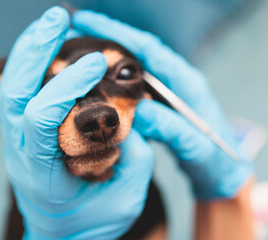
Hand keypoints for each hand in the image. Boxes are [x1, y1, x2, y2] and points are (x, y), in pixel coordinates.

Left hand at [0, 7, 153, 238]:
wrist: (59, 237)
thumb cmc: (90, 223)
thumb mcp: (123, 199)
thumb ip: (135, 159)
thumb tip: (137, 120)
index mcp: (42, 173)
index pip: (41, 119)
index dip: (66, 86)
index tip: (95, 63)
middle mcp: (22, 153)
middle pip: (13, 94)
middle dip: (34, 51)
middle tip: (57, 19)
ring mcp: (17, 142)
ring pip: (10, 89)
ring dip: (29, 51)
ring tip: (50, 23)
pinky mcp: (23, 134)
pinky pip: (19, 94)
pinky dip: (31, 66)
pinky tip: (46, 48)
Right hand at [72, 10, 253, 199]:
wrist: (220, 169)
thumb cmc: (212, 159)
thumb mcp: (194, 146)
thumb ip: (170, 127)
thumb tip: (137, 112)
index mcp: (185, 82)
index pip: (148, 49)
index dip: (118, 33)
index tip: (88, 22)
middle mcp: (173, 81)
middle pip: (136, 52)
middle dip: (106, 39)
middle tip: (74, 33)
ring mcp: (164, 92)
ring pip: (130, 69)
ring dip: (106, 60)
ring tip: (76, 55)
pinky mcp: (157, 104)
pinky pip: (130, 88)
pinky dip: (111, 82)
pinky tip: (93, 84)